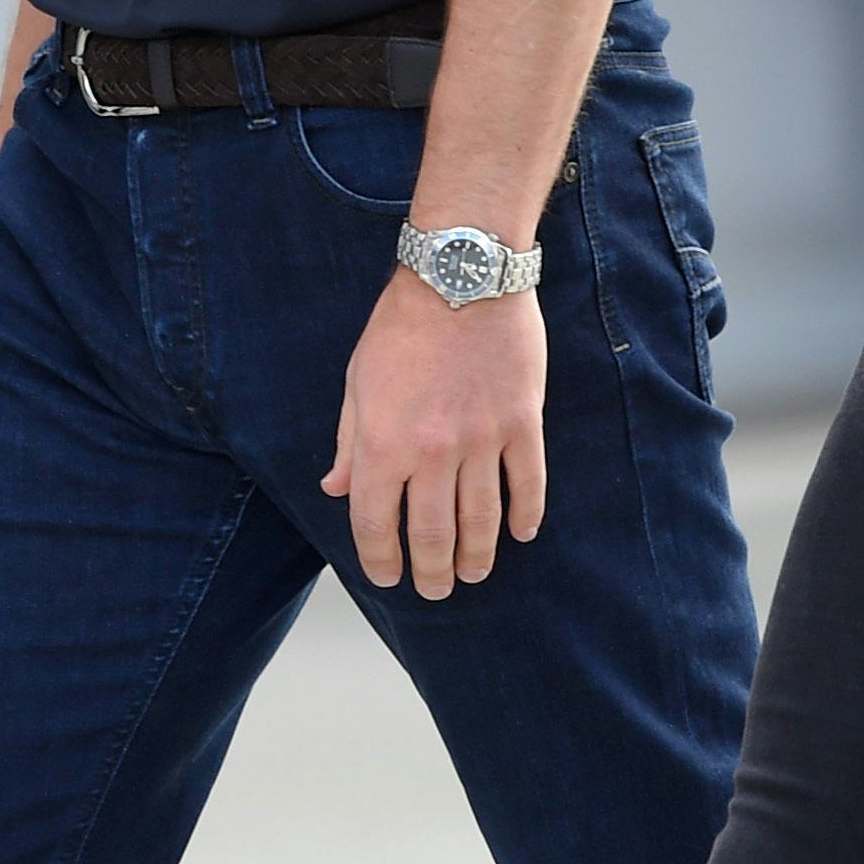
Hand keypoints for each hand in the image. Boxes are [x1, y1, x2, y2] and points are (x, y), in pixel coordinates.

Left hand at [325, 272, 547, 598]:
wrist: (461, 274)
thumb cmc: (401, 325)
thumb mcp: (358, 382)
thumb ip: (349, 443)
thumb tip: (336, 489)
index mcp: (383, 443)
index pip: (377, 525)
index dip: (381, 561)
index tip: (388, 577)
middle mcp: (432, 452)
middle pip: (433, 535)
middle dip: (433, 572)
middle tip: (437, 590)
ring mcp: (482, 440)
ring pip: (481, 519)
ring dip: (477, 556)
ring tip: (475, 574)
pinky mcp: (521, 422)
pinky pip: (527, 482)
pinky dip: (525, 514)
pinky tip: (520, 533)